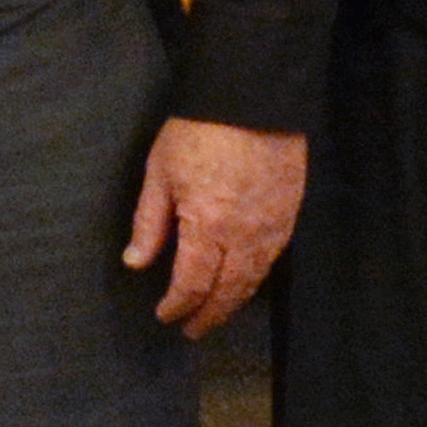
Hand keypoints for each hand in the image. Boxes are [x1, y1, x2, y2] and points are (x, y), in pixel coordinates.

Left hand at [122, 116, 308, 335]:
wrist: (254, 96)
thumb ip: (149, 222)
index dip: (178, 305)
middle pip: (228, 292)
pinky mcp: (291, 214)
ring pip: (254, 280)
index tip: (165, 315)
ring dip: (233, 303)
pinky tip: (243, 282)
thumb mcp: (160, 172)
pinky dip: (255, 278)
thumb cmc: (199, 129)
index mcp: (208, 226)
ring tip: (215, 314)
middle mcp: (245, 236)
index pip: (193, 284)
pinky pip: (272, 259)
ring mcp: (273, 227)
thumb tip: (135, 262)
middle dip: (208, 315)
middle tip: (192, 330)